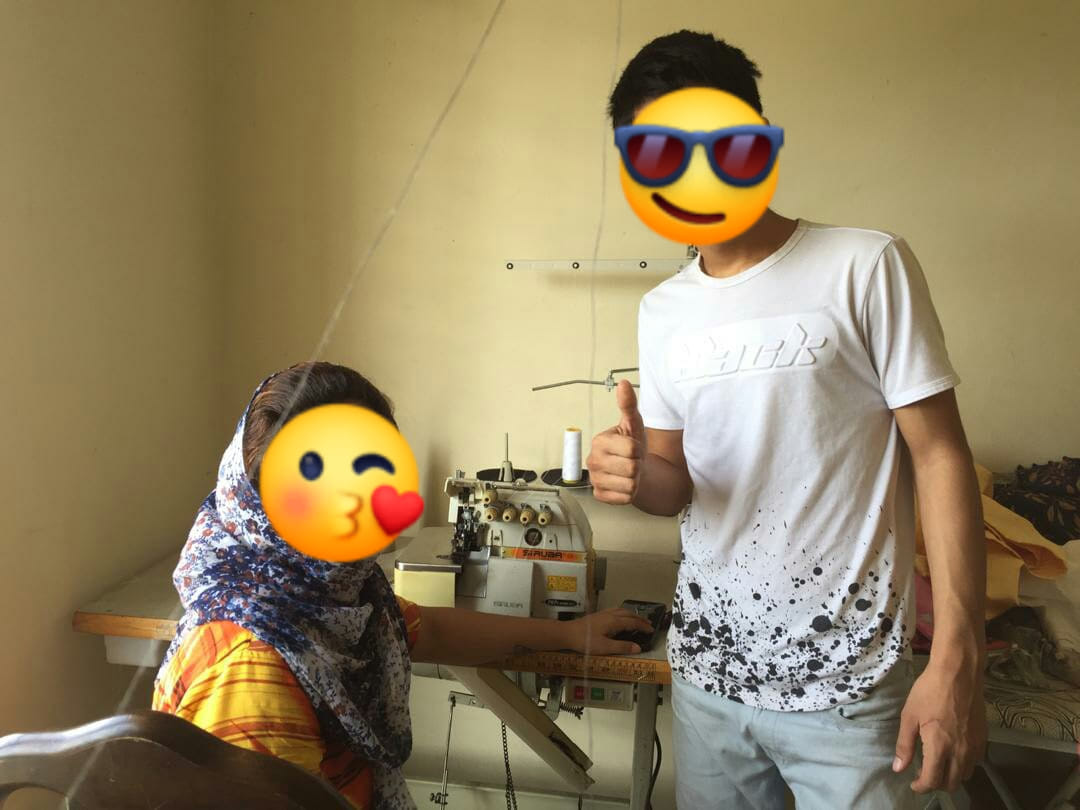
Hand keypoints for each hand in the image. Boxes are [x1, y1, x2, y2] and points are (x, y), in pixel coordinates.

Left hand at [564, 608, 653, 654]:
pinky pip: (615, 611)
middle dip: (640, 619)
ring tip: (637, 619)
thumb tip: (638, 647)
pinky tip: (620, 617)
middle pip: (629, 614)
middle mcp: (610, 615)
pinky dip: (623, 613)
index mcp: (614, 621)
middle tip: (648, 623)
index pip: (633, 622)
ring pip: (622, 611)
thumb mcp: (605, 647)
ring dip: (632, 614)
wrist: (567, 633)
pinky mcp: (597, 616)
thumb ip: (622, 647)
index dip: (643, 626)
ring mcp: (603, 614)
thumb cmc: (585, 641)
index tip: (651, 630)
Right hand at [586, 380, 645, 504]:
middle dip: (638, 465)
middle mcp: (593, 460)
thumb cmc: (632, 447)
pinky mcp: (599, 496)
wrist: (634, 470)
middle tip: (632, 461)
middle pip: (632, 467)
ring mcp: (595, 479)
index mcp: (599, 441)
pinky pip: (624, 498)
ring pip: (630, 484)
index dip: (639, 449)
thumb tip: (623, 384)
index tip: (634, 448)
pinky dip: (629, 494)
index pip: (632, 448)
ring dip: (635, 480)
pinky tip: (624, 484)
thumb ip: (628, 404)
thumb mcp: (633, 424)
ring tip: (630, 473)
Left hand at [894, 662, 986, 792]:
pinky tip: (953, 753)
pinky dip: (964, 765)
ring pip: (966, 775)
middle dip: (936, 784)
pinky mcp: (984, 738)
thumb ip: (905, 745)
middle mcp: (961, 752)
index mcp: (940, 747)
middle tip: (924, 774)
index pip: (933, 780)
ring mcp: (975, 746)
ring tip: (938, 764)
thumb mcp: (909, 716)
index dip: (921, 787)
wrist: (958, 673)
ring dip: (951, 776)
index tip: (913, 783)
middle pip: (952, 783)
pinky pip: (975, 762)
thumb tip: (898, 768)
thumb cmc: (929, 691)